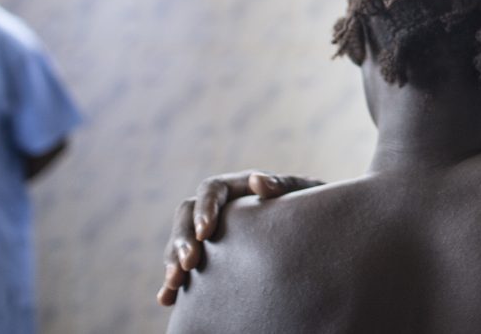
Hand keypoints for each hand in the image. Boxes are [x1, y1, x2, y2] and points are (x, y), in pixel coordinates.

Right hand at [156, 170, 322, 305]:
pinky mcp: (207, 258)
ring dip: (173, 261)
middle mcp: (218, 208)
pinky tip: (167, 299)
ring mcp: (209, 233)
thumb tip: (258, 181)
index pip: (210, 190)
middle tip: (189, 263)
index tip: (205, 232)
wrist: (314, 227)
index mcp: (237, 187)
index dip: (204, 209)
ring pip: (179, 242)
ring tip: (175, 284)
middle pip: (186, 216)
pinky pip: (183, 268)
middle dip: (182, 239)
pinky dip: (173, 283)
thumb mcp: (302, 192)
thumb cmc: (310, 204)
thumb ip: (283, 185)